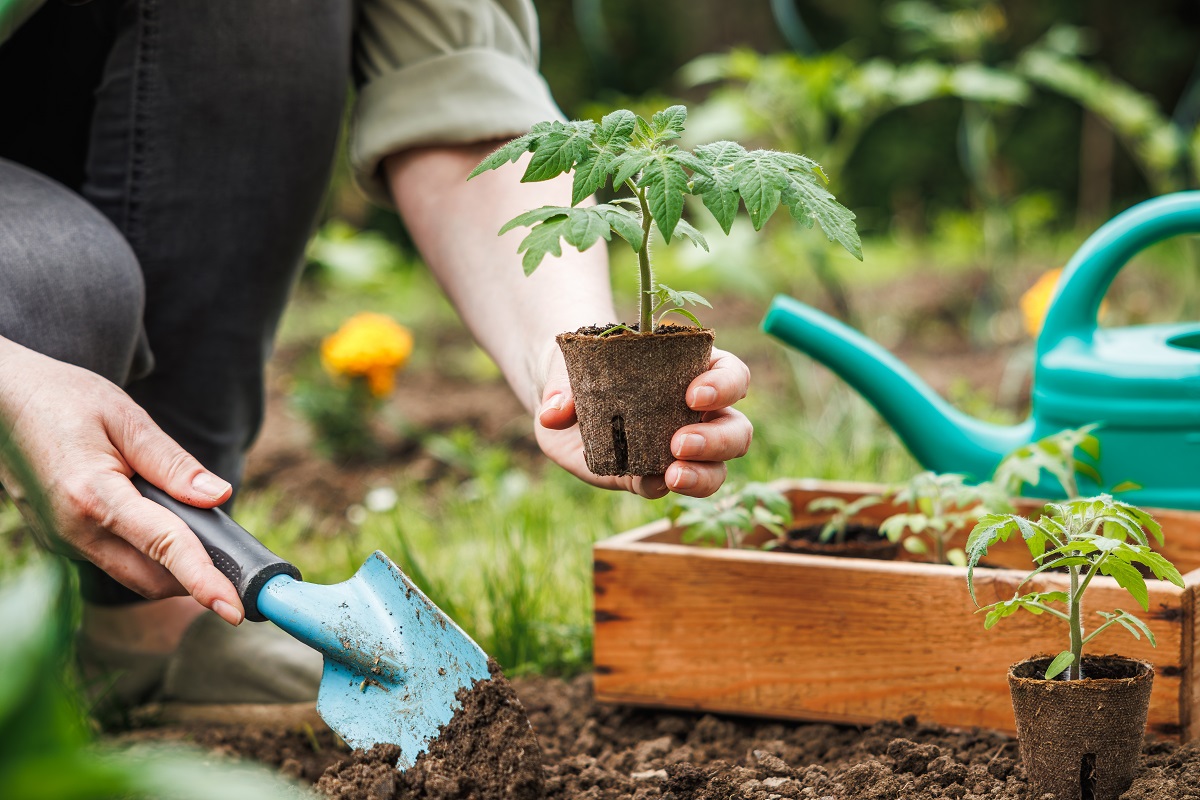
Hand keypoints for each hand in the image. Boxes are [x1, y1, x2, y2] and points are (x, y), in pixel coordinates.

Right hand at [0, 341, 244, 624]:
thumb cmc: (62, 399)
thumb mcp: (125, 417)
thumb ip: (173, 463)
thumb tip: (219, 496)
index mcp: (93, 496)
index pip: (164, 547)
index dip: (204, 580)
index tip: (235, 607)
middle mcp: (74, 531)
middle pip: (150, 578)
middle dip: (196, 580)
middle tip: (238, 568)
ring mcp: (62, 541)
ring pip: (132, 574)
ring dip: (172, 569)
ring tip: (207, 542)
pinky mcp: (59, 541)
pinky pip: (112, 559)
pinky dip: (146, 554)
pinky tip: (162, 523)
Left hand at [535, 346, 751, 498]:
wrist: (560, 400)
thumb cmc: (584, 367)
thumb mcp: (574, 364)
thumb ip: (565, 385)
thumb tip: (555, 414)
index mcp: (694, 371)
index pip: (731, 375)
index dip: (724, 386)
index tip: (694, 395)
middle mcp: (696, 414)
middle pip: (736, 429)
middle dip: (717, 439)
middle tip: (680, 442)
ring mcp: (677, 449)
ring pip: (716, 468)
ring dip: (702, 475)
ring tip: (673, 474)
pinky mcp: (649, 475)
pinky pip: (665, 486)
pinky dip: (658, 487)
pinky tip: (645, 482)